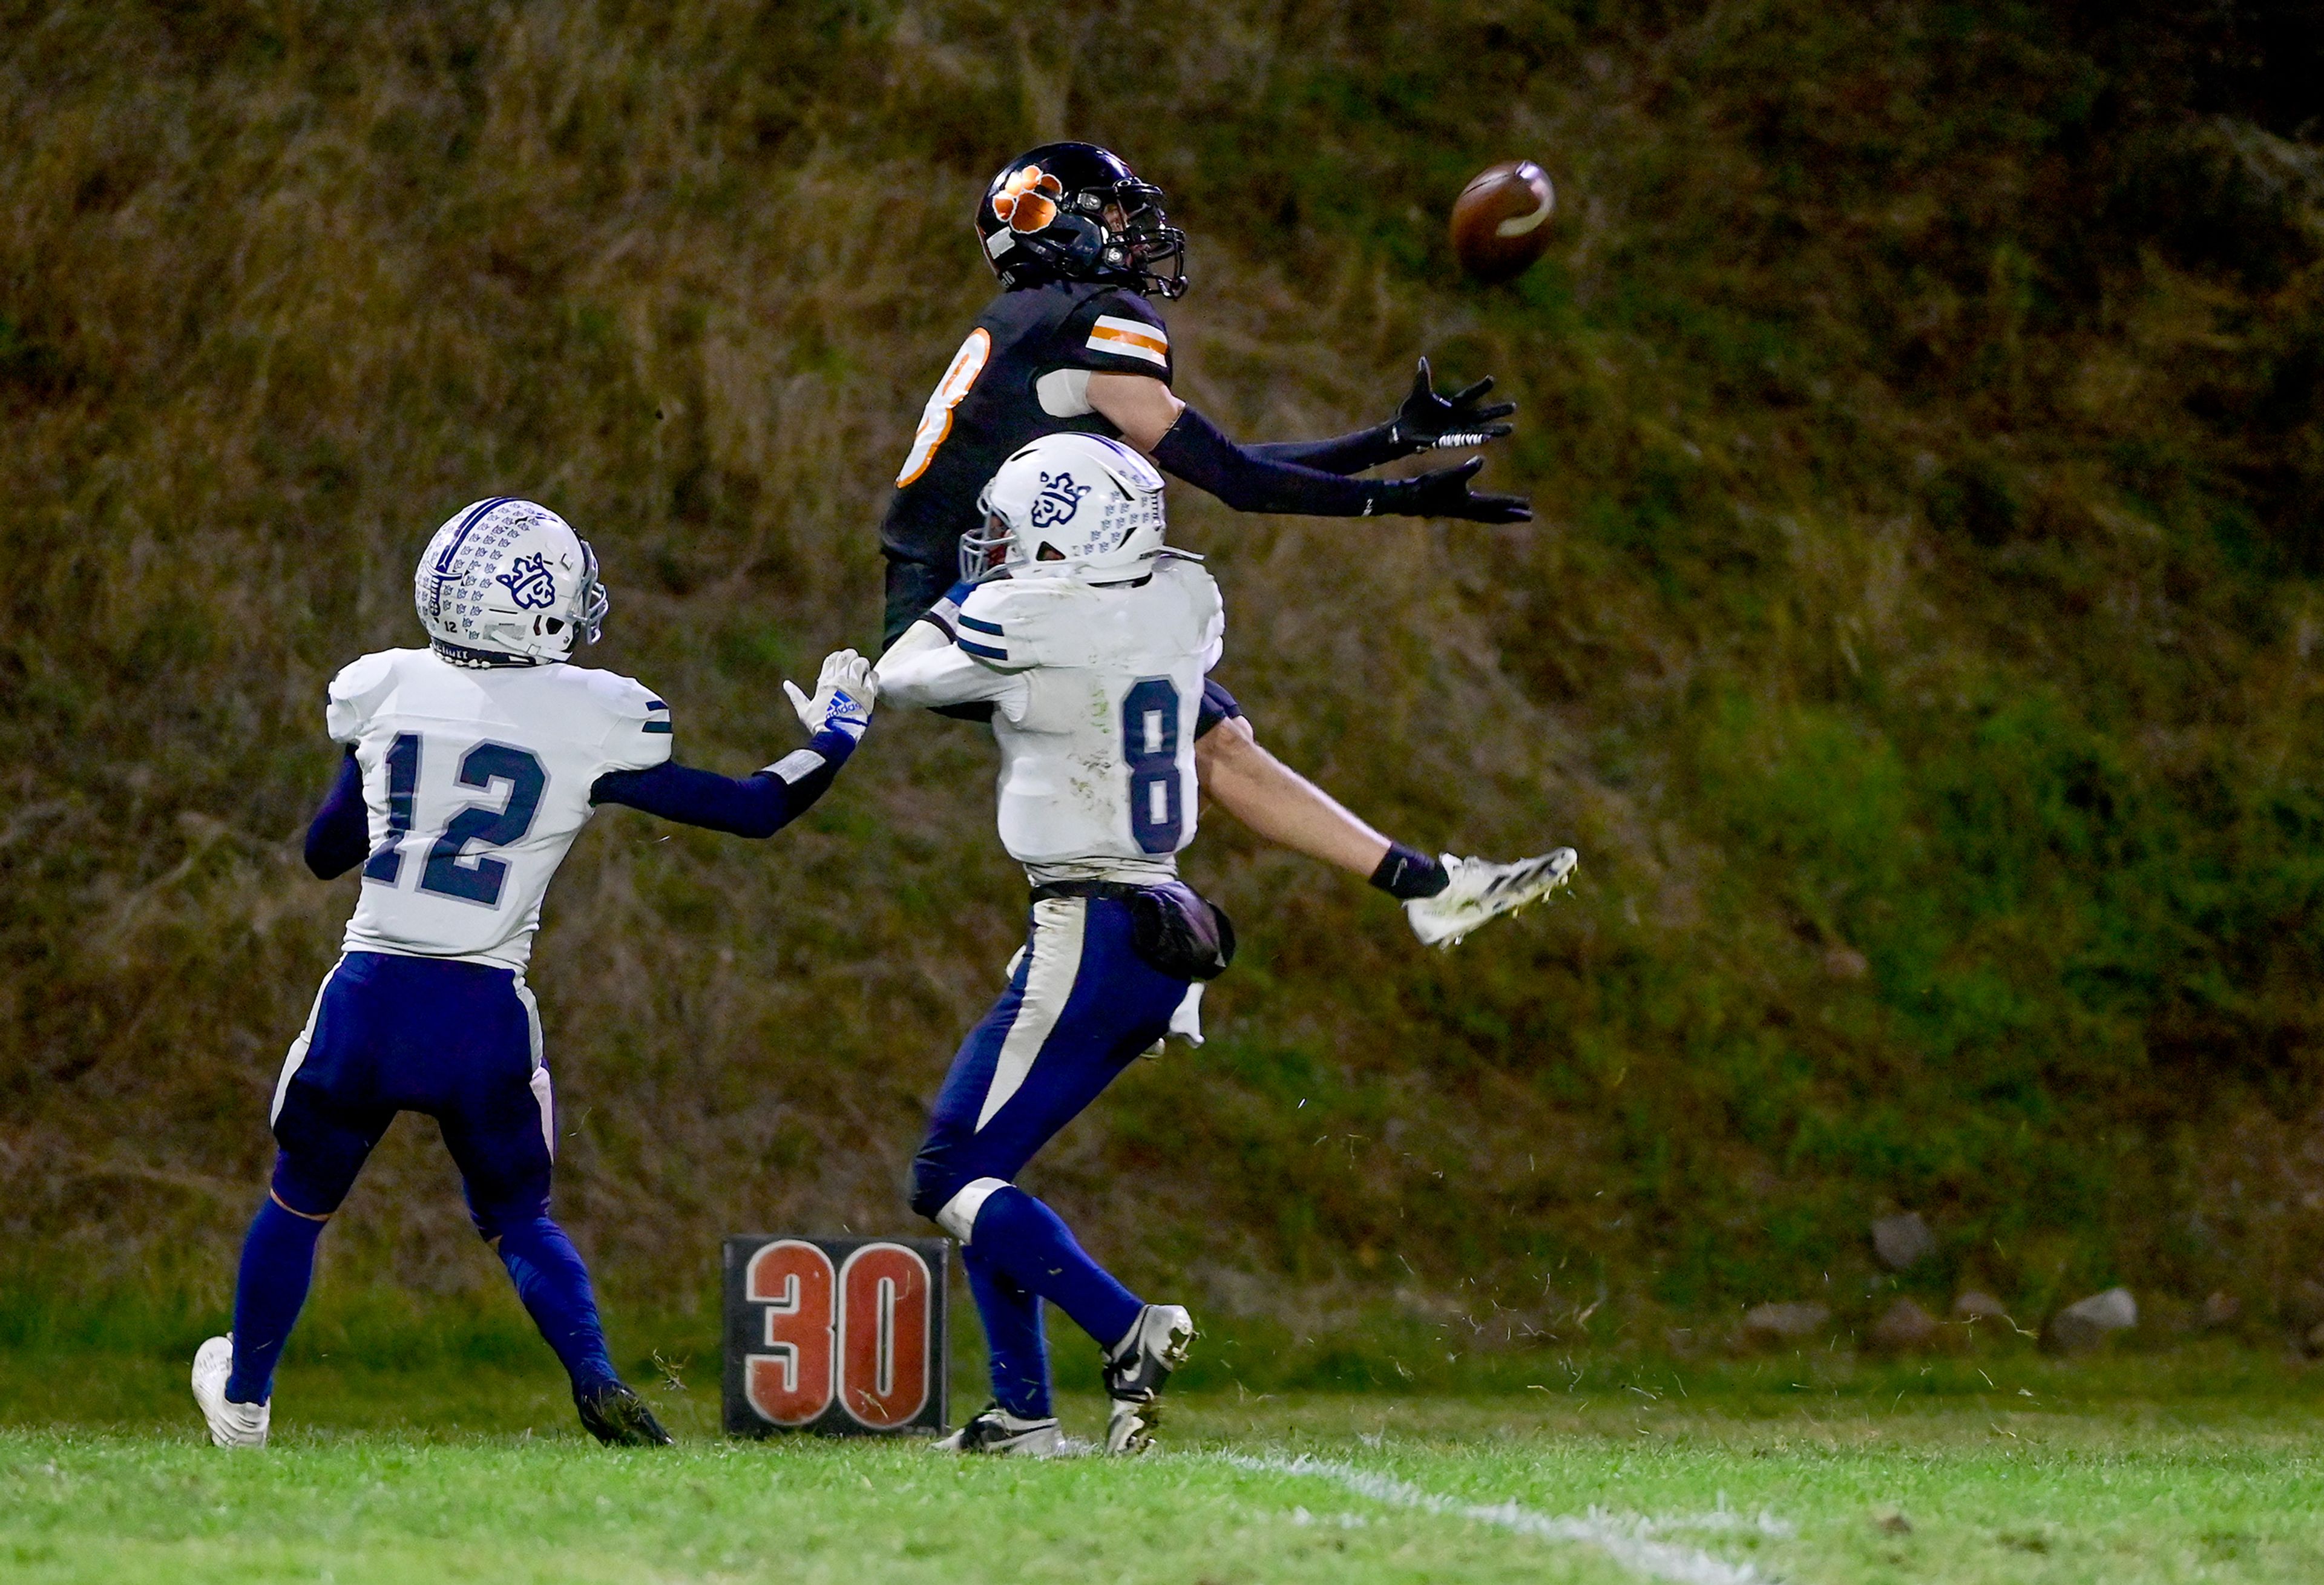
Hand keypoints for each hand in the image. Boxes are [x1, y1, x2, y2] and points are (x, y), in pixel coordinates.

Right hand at [784, 649, 876, 741]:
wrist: (836, 737)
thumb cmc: (819, 725)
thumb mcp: (804, 710)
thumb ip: (796, 695)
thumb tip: (786, 684)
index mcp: (825, 683)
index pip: (832, 659)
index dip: (837, 656)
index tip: (841, 660)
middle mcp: (840, 682)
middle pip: (847, 657)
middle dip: (851, 656)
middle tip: (854, 662)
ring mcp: (854, 687)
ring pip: (861, 663)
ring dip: (862, 664)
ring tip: (863, 670)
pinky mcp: (867, 695)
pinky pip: (873, 677)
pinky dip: (872, 675)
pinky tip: (870, 680)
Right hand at [1367, 456, 1531, 523]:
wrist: (1412, 498)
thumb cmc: (1429, 486)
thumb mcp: (1448, 475)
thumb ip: (1465, 469)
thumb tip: (1481, 459)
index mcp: (1468, 503)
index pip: (1495, 504)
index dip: (1511, 504)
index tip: (1527, 505)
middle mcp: (1469, 510)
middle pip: (1495, 515)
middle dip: (1512, 516)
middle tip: (1529, 517)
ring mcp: (1464, 510)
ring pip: (1488, 515)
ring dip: (1503, 516)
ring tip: (1516, 515)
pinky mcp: (1458, 508)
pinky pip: (1481, 512)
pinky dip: (1491, 512)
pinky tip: (1492, 510)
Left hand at [1387, 358, 1515, 453]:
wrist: (1403, 430)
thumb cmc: (1411, 411)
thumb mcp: (1419, 393)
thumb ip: (1423, 378)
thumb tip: (1423, 359)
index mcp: (1452, 406)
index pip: (1469, 395)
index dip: (1480, 388)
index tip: (1491, 380)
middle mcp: (1458, 418)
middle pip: (1481, 414)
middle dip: (1497, 411)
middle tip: (1514, 406)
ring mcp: (1455, 431)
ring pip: (1479, 430)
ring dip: (1494, 430)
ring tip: (1510, 429)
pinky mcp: (1449, 441)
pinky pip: (1466, 440)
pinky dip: (1476, 439)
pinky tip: (1488, 438)